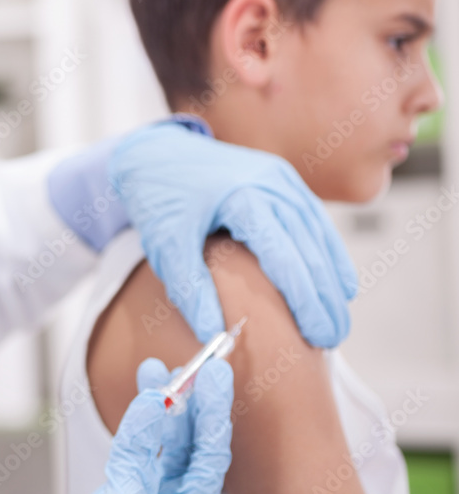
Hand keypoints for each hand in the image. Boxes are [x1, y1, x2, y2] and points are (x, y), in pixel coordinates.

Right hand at [37, 358, 233, 493]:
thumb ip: (140, 447)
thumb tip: (155, 400)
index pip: (210, 454)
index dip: (214, 411)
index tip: (216, 374)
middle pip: (191, 444)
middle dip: (190, 402)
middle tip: (195, 364)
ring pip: (164, 442)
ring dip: (163, 406)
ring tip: (157, 369)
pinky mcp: (124, 491)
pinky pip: (139, 448)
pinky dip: (139, 422)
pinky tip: (141, 398)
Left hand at [109, 120, 356, 347]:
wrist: (156, 154)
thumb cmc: (158, 199)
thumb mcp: (165, 246)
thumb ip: (190, 289)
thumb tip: (213, 335)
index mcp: (243, 194)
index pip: (284, 255)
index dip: (303, 300)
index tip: (314, 338)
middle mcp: (272, 182)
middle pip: (310, 247)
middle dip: (324, 297)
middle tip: (333, 339)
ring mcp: (281, 179)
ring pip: (319, 234)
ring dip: (332, 278)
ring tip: (338, 320)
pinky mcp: (283, 182)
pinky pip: (314, 221)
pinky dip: (327, 254)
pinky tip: (338, 285)